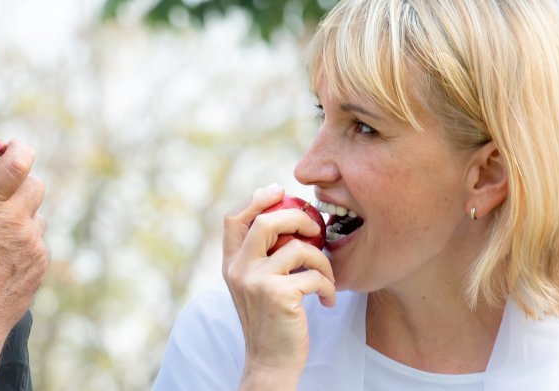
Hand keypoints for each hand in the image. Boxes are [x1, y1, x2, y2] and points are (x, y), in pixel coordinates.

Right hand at [0, 140, 47, 356]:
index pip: (20, 162)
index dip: (19, 149)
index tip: (8, 150)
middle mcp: (18, 222)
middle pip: (36, 185)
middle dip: (20, 182)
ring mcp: (33, 246)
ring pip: (38, 216)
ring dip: (23, 214)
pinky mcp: (40, 267)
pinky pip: (38, 243)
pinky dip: (25, 241)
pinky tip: (1, 255)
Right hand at [222, 184, 335, 389]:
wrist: (270, 362)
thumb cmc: (270, 322)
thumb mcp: (254, 286)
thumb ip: (260, 257)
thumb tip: (282, 218)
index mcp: (230, 264)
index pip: (234, 218)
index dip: (257, 199)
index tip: (280, 192)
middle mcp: (238, 269)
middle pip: (267, 221)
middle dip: (299, 219)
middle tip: (316, 229)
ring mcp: (257, 281)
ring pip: (299, 248)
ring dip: (322, 262)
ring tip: (327, 278)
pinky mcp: (279, 295)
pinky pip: (314, 275)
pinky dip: (328, 287)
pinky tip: (327, 301)